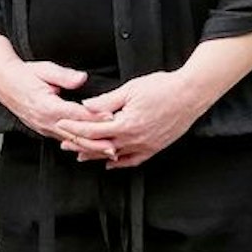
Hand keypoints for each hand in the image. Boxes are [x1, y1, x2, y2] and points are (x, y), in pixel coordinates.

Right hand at [0, 34, 105, 141]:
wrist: (4, 83)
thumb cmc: (25, 75)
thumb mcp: (45, 70)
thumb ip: (64, 76)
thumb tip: (81, 78)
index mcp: (48, 105)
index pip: (76, 114)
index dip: (95, 118)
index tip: (111, 119)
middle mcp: (46, 120)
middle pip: (75, 135)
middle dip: (95, 143)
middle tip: (114, 148)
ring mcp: (44, 127)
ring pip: (70, 141)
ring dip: (89, 148)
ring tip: (106, 152)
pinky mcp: (43, 129)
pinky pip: (63, 139)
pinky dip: (77, 145)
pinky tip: (88, 150)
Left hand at [62, 69, 212, 169]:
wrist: (190, 94)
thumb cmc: (163, 88)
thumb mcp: (131, 89)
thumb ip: (107, 101)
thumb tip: (87, 107)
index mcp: (126, 124)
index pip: (93, 130)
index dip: (74, 128)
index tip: (61, 125)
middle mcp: (134, 139)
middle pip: (100, 146)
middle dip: (80, 145)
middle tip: (64, 143)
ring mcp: (145, 145)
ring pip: (114, 156)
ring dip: (96, 156)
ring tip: (81, 155)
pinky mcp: (155, 147)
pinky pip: (134, 160)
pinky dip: (120, 163)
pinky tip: (111, 163)